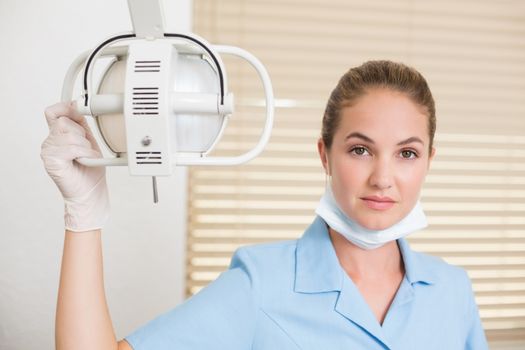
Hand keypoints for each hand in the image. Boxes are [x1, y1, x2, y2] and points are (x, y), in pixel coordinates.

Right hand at [40, 102, 109, 231]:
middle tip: (86, 148)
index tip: (79, 110)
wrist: (90, 192)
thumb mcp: (88, 141)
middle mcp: (50, 142)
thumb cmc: (90, 170)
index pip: (53, 112)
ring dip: (84, 145)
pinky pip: (70, 147)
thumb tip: (76, 105)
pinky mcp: (51, 161)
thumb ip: (81, 124)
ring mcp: (48, 151)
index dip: (65, 108)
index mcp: (58, 135)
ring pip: (68, 134)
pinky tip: (86, 160)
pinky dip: (84, 153)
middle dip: (81, 133)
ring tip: (86, 156)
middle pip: (64, 121)